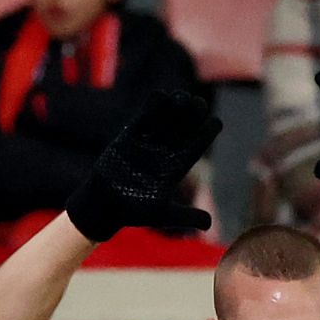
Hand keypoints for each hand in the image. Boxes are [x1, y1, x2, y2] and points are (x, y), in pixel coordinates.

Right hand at [69, 89, 218, 241]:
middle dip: (191, 116)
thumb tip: (209, 225)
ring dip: (174, 108)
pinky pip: (142, 119)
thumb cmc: (133, 212)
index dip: (205, 135)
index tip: (216, 122)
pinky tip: (161, 95)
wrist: (104, 206)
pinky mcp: (128, 138)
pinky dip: (151, 107)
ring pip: (164, 121)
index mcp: (174, 169)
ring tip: (182, 96)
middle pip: (182, 130)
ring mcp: (146, 144)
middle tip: (199, 103)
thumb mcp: (163, 215)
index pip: (195, 147)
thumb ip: (186, 216)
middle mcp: (162, 154)